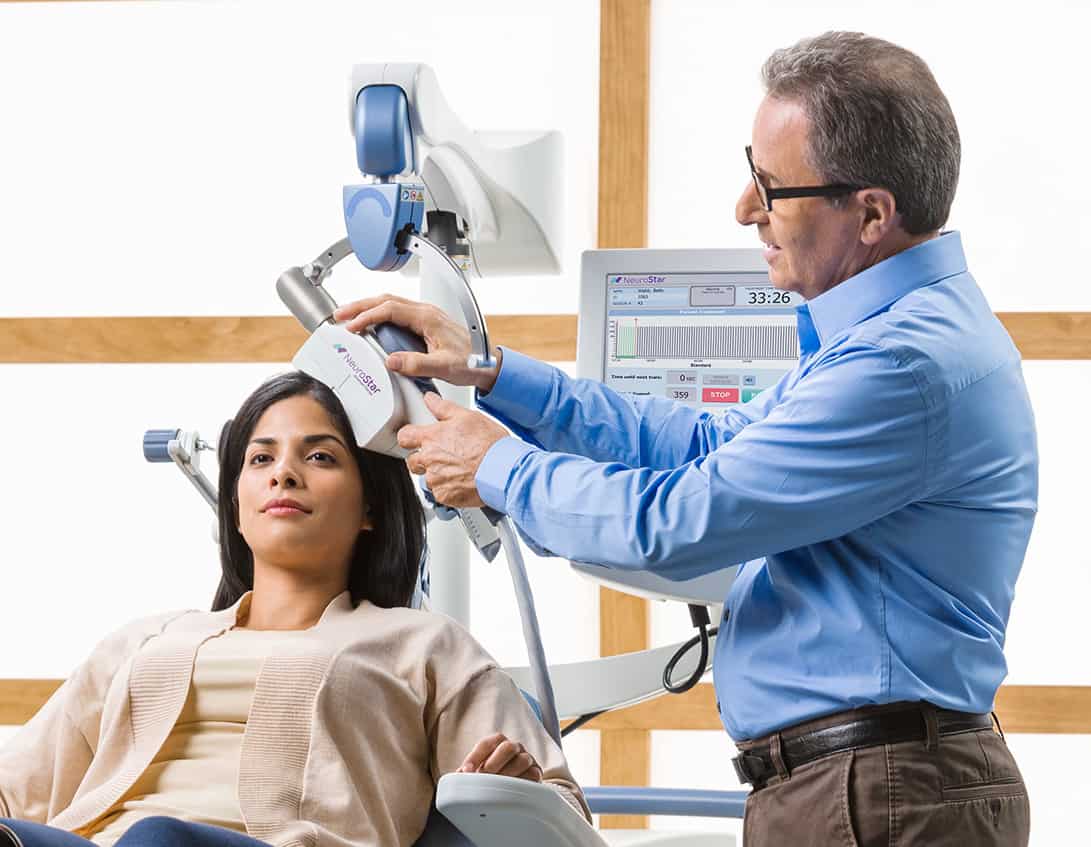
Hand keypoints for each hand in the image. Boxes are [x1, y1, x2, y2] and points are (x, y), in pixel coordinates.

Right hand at [333, 294, 502, 393]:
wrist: (487, 363)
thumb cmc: (471, 362)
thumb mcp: (444, 366)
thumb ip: (417, 364)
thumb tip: (391, 361)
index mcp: (428, 317)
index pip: (390, 309)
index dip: (367, 316)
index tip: (352, 327)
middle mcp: (425, 312)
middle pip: (386, 299)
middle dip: (359, 305)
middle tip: (338, 314)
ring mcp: (425, 315)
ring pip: (390, 303)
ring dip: (367, 308)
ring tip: (348, 317)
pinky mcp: (424, 322)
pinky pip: (396, 312)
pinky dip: (378, 314)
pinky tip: (370, 324)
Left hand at [399, 393, 508, 508]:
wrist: (503, 470)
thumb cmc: (489, 444)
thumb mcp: (468, 417)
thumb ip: (444, 408)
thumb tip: (430, 399)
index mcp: (432, 438)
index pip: (404, 436)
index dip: (409, 437)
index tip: (415, 438)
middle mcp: (429, 459)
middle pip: (412, 461)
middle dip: (423, 459)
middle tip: (442, 456)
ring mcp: (435, 480)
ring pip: (427, 478)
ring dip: (438, 475)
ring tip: (459, 469)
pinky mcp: (444, 496)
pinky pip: (439, 493)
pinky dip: (449, 489)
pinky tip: (463, 481)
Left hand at [457, 732, 542, 781]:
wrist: (515, 789)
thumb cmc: (493, 777)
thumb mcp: (479, 772)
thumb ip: (470, 772)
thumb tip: (460, 775)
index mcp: (498, 743)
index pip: (487, 743)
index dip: (475, 756)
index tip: (466, 771)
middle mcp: (514, 747)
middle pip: (507, 747)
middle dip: (493, 764)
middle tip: (483, 779)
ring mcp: (527, 759)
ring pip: (522, 760)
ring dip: (507, 774)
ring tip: (496, 788)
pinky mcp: (536, 773)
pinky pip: (532, 774)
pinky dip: (522, 782)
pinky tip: (512, 791)